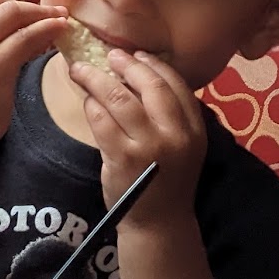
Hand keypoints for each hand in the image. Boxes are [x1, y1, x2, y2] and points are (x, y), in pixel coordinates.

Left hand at [68, 50, 205, 221]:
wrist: (158, 223)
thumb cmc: (167, 180)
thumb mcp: (182, 145)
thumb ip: (170, 115)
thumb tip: (138, 73)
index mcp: (195, 129)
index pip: (177, 84)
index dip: (154, 64)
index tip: (137, 54)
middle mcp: (176, 135)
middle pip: (150, 85)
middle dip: (127, 64)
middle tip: (110, 55)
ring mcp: (149, 146)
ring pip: (119, 98)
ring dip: (97, 79)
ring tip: (83, 70)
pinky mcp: (122, 157)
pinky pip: (101, 120)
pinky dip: (91, 104)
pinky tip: (86, 100)